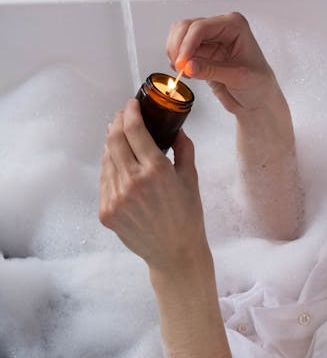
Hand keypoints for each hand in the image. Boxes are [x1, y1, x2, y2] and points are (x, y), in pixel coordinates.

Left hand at [99, 99, 208, 273]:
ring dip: (112, 143)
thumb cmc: (187, 216)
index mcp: (156, 171)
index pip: (135, 131)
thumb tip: (176, 129)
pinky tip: (117, 162)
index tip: (131, 104)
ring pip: (107, 159)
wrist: (174, 252)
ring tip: (119, 137)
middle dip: (117, 122)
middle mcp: (133, 182)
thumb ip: (183, 149)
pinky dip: (110, 166)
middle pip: (114, 140)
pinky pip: (104, 180)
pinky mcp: (107, 211)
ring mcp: (116, 198)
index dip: (130, 112)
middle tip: (122, 115)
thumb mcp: (190, 178)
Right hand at [166, 12, 279, 114]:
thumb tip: (188, 65)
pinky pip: (179, 50)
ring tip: (183, 71)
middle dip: (178, 48)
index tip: (182, 63)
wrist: (258, 100)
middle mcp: (220, 28)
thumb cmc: (258, 85)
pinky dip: (177, 61)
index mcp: (234, 26)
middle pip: (185, 27)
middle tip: (180, 68)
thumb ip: (211, 70)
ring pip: (179, 36)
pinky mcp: (201, 52)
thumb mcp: (238, 78)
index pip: (201, 27)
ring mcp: (209, 39)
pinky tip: (187, 73)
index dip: (187, 44)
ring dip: (175, 53)